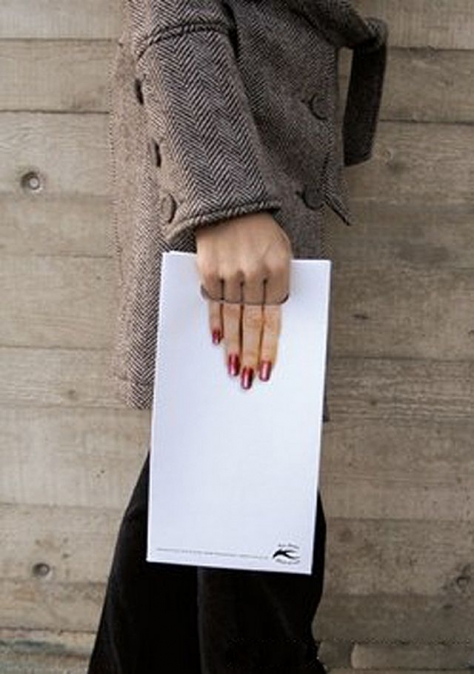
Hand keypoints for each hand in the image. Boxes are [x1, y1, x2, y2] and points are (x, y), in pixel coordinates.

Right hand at [195, 211, 291, 388]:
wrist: (229, 202)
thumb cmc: (260, 231)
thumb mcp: (280, 249)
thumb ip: (279, 282)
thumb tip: (271, 321)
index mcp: (279, 266)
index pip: (275, 316)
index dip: (271, 345)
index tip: (268, 367)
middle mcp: (256, 270)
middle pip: (254, 321)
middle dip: (252, 353)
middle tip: (250, 378)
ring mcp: (231, 270)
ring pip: (233, 316)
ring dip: (233, 345)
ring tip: (234, 368)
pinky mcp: (209, 268)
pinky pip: (214, 303)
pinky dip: (216, 323)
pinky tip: (218, 341)